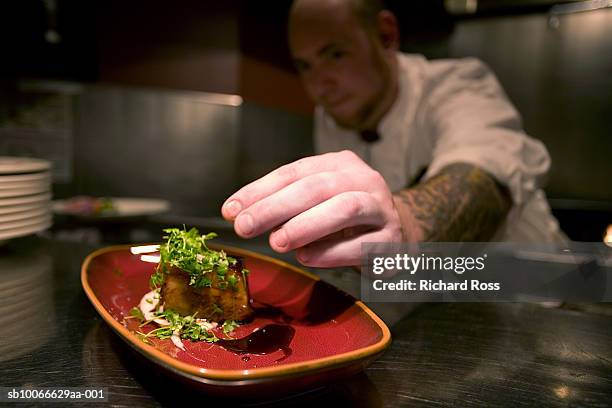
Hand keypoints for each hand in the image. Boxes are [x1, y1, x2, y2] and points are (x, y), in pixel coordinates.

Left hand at [221, 150, 403, 266]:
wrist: (398, 233)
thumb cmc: (345, 219)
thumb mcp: (317, 202)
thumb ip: (285, 205)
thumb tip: (240, 213)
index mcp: (340, 164)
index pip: (294, 172)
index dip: (259, 190)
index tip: (230, 210)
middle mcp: (364, 180)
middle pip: (317, 187)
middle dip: (275, 207)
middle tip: (244, 226)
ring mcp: (382, 208)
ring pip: (345, 208)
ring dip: (306, 225)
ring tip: (277, 242)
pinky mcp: (392, 240)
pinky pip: (360, 245)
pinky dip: (329, 253)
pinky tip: (306, 258)